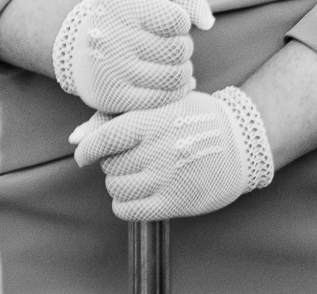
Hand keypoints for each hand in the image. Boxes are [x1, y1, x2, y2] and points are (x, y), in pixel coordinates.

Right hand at [54, 0, 214, 113]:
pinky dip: (173, 91)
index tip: (168, 21)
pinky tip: (166, 81)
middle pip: (179, 50)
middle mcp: (111, 36)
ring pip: (175, 76)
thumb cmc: (128, 12)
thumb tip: (206, 22)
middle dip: (182, 47)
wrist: (81, 45)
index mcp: (120, 3)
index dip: (181, 21)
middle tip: (169, 44)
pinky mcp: (113, 97)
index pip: (178, 20)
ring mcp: (111, 70)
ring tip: (169, 62)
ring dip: (181, 69)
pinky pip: (162, 100)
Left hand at [71, 90, 269, 220]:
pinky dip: (126, 204)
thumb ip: (116, 119)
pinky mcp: (173, 203)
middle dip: (113, 162)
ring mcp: (165, 179)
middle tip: (133, 157)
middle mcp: (156, 151)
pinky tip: (140, 194)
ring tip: (139, 174)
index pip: (102, 139)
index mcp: (151, 121)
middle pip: (109, 165)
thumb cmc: (196, 119)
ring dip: (120, 183)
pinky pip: (128, 210)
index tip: (86, 155)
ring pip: (115, 188)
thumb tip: (75, 139)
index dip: (88, 150)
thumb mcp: (161, 105)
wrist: (241, 144)